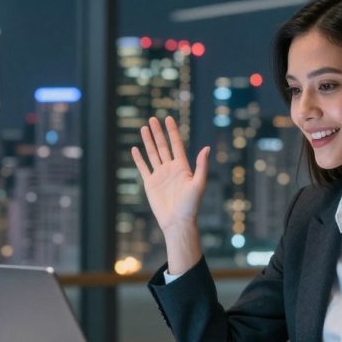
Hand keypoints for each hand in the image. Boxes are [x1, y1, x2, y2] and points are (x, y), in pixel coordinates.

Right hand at [132, 117, 209, 233]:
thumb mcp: (199, 184)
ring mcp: (160, 175)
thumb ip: (202, 166)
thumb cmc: (191, 205)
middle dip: (158, 133)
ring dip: (148, 141)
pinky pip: (143, 168)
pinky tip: (134, 149)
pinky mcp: (150, 184)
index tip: (168, 119)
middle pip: (163, 146)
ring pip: (152, 154)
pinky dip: (138, 159)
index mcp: (182, 167)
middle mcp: (170, 169)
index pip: (176, 145)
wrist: (178, 222)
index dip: (172, 132)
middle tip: (153, 119)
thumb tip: (206, 148)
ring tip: (144, 128)